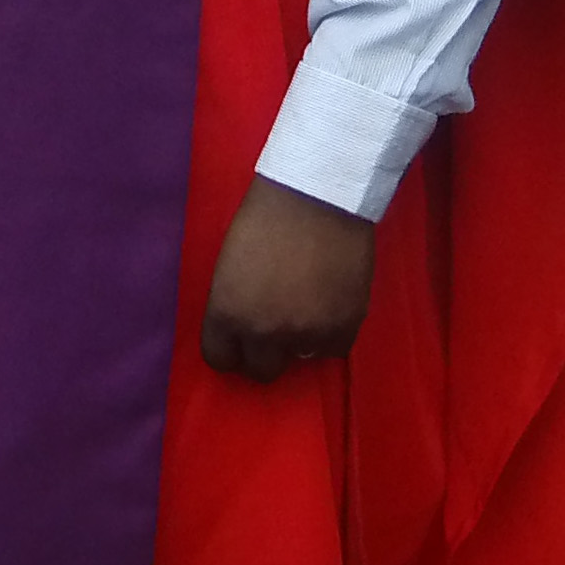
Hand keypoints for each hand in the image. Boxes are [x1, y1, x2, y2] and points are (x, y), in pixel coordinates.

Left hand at [200, 175, 375, 382]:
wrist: (319, 193)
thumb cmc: (266, 215)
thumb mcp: (231, 263)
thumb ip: (235, 303)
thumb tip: (248, 328)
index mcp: (227, 313)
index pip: (220, 359)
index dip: (231, 348)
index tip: (241, 338)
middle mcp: (263, 333)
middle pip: (261, 370)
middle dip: (266, 352)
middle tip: (277, 326)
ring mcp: (306, 334)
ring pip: (301, 358)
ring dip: (302, 339)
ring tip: (309, 306)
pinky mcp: (344, 327)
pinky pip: (334, 349)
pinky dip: (332, 332)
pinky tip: (331, 303)